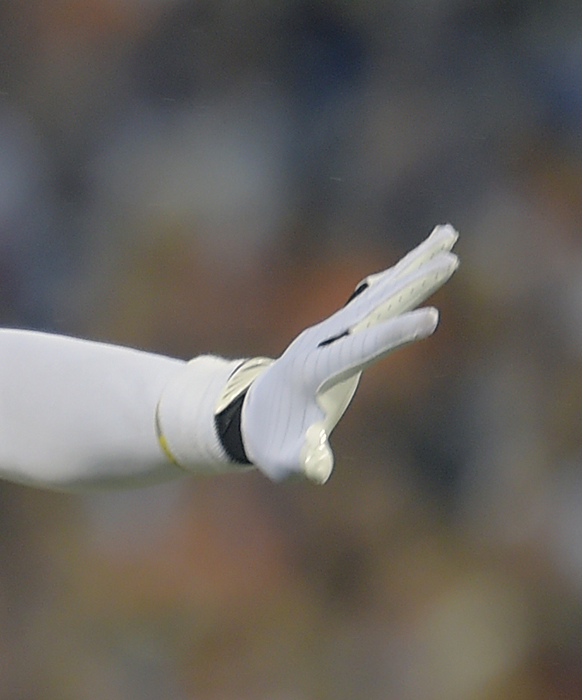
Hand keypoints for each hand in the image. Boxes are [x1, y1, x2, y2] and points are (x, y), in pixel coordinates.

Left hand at [240, 225, 458, 483]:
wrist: (249, 417)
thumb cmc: (271, 443)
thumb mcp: (280, 463)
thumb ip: (299, 464)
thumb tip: (317, 465)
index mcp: (314, 370)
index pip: (361, 349)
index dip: (396, 335)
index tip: (433, 318)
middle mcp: (322, 341)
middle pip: (373, 308)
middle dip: (411, 285)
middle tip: (450, 260)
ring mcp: (330, 333)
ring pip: (376, 294)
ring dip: (411, 267)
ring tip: (447, 235)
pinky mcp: (339, 332)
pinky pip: (370, 299)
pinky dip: (395, 278)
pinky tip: (418, 261)